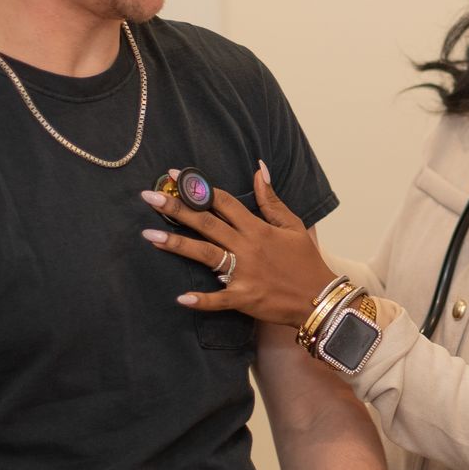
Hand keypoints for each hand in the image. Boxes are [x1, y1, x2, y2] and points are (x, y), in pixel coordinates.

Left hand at [140, 161, 330, 326]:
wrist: (318, 297)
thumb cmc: (305, 261)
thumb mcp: (292, 225)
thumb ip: (271, 200)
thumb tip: (259, 169)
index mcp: (257, 228)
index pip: (223, 201)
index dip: (199, 187)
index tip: (175, 175)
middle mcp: (247, 247)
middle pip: (207, 224)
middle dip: (177, 209)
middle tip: (150, 197)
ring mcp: (244, 273)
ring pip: (206, 255)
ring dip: (177, 245)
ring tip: (150, 236)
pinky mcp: (244, 298)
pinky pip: (219, 299)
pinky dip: (201, 300)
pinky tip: (180, 298)